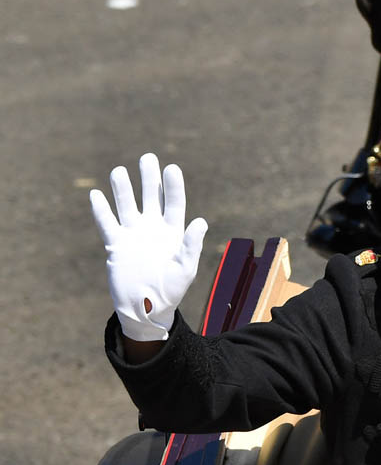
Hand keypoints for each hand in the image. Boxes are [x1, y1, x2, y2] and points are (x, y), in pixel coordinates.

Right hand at [91, 153, 208, 341]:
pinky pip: (107, 223)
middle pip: (150, 198)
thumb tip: (200, 221)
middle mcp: (153, 229)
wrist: (148, 307)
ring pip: (127, 206)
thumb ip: (191, 245)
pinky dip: (101, 209)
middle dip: (149, 178)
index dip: (172, 186)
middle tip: (147, 157)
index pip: (173, 204)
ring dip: (123, 189)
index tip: (171, 168)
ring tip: (119, 171)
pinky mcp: (116, 244)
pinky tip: (96, 194)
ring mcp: (134, 235)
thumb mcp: (186, 268)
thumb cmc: (172, 290)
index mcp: (173, 232)